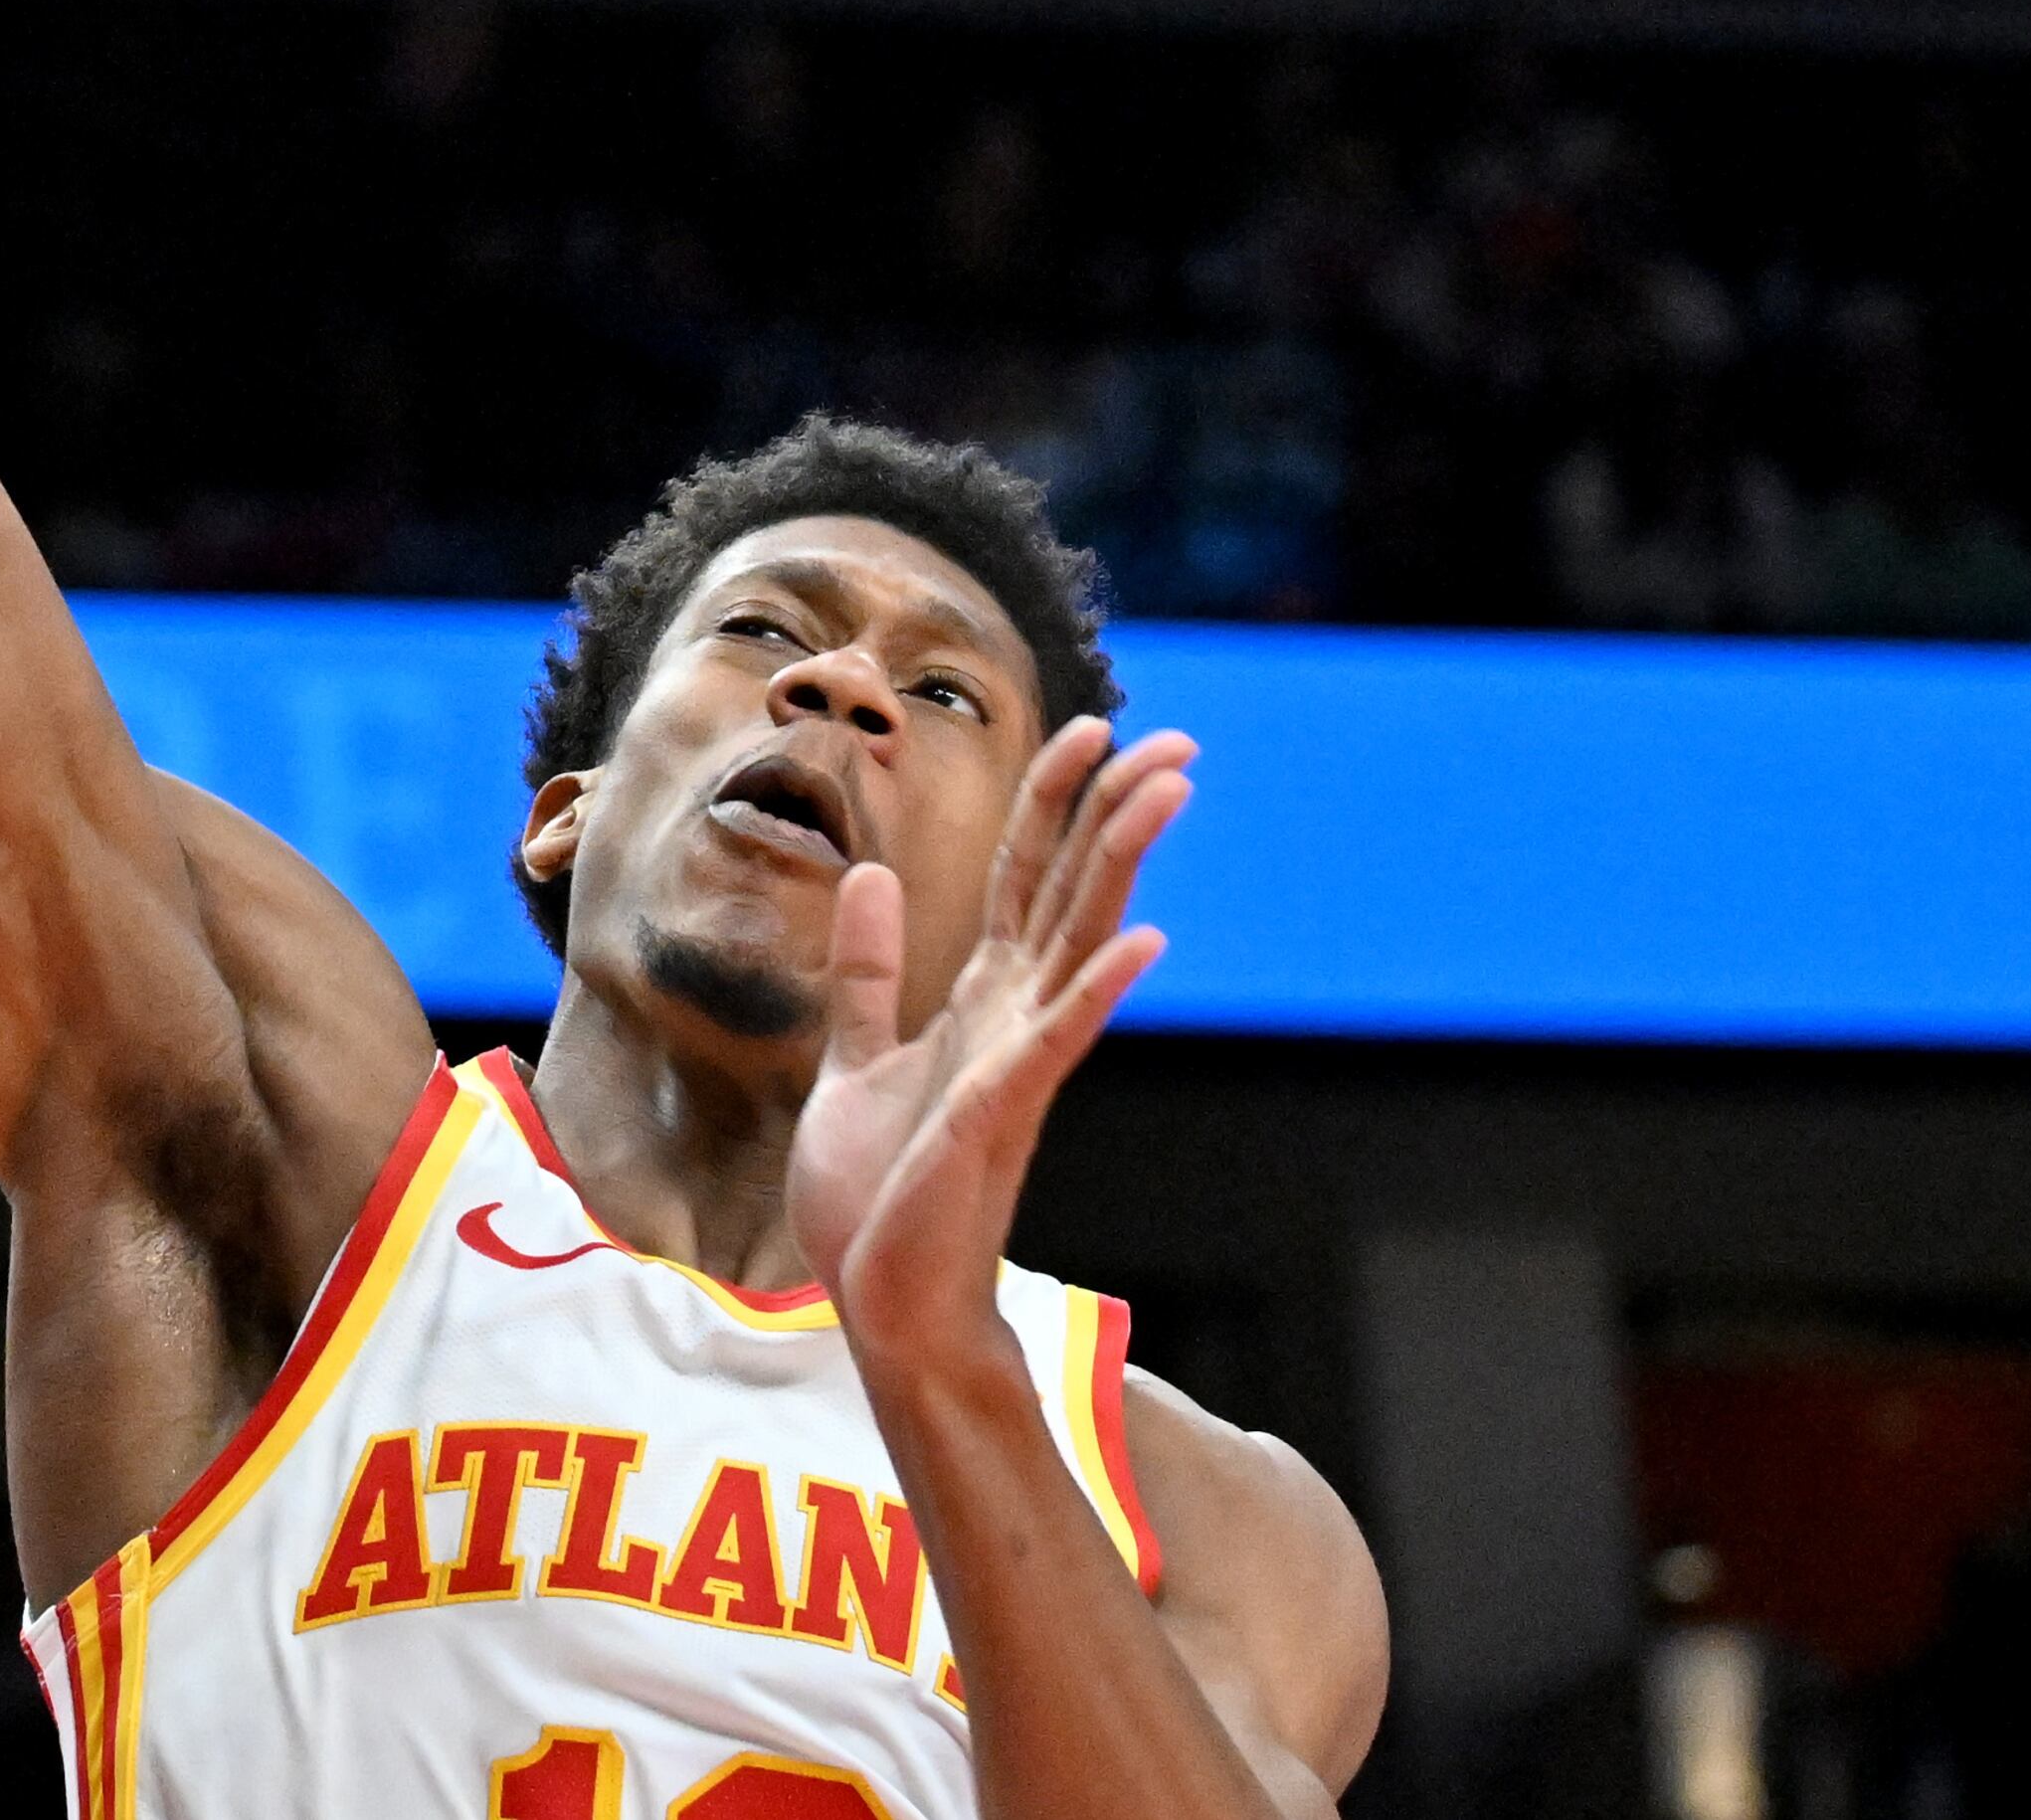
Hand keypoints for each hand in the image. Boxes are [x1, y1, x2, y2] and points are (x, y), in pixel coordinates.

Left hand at [787, 717, 1193, 1382]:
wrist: (880, 1301)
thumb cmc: (877, 1198)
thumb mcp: (854, 1059)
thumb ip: (867, 972)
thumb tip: (870, 876)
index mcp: (979, 1003)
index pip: (1024, 877)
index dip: (1054, 800)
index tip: (1091, 728)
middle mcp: (1013, 1021)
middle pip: (1073, 892)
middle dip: (1117, 811)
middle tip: (1176, 738)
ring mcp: (1016, 1064)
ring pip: (1079, 942)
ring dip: (1121, 866)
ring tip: (1168, 791)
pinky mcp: (1001, 1112)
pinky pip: (1058, 1038)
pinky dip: (1098, 988)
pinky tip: (1143, 940)